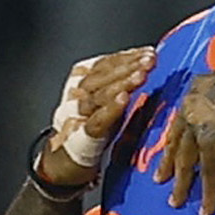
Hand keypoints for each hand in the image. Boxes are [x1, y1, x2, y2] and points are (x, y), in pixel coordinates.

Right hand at [39, 46, 154, 187]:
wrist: (65, 163)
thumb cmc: (92, 129)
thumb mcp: (103, 102)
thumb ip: (118, 84)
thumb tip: (147, 65)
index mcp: (80, 83)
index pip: (103, 64)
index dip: (125, 56)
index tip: (148, 52)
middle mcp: (76, 95)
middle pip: (100, 76)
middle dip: (127, 66)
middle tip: (149, 60)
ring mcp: (77, 116)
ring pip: (98, 94)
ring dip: (121, 83)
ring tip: (141, 75)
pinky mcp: (81, 137)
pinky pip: (96, 120)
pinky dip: (110, 108)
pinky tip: (124, 99)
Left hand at [152, 57, 214, 214]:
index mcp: (196, 90)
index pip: (181, 118)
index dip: (176, 137)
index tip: (171, 149)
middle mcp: (191, 108)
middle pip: (177, 141)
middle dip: (168, 162)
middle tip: (160, 178)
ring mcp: (199, 128)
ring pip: (186, 162)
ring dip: (181, 185)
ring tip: (175, 201)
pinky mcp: (212, 146)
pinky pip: (209, 175)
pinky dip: (208, 195)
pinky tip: (206, 211)